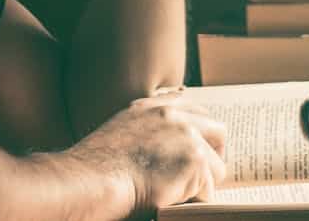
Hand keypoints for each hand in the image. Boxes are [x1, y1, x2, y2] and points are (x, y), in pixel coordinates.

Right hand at [70, 94, 226, 215]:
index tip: (201, 147)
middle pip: (218, 131)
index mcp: (153, 107)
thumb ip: (148, 129)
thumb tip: (168, 147)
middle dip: (215, 153)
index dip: (202, 132)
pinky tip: (173, 200)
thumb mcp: (121, 131)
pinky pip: (208, 189)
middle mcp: (173, 115)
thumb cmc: (96, 168)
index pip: (195, 110)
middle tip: (204, 174)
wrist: (91, 180)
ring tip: (179, 193)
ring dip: (202, 183)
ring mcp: (186, 136)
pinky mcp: (194, 160)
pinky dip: (194, 200)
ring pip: (216, 166)